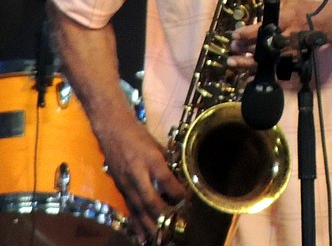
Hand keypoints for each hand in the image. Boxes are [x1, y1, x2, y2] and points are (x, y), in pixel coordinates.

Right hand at [98, 114, 186, 242]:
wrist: (111, 129)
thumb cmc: (137, 134)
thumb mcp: (156, 144)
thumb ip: (166, 162)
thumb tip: (177, 179)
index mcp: (150, 158)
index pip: (166, 179)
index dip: (178, 192)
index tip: (187, 200)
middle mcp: (137, 173)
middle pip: (150, 200)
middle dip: (163, 216)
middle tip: (174, 227)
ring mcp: (126, 183)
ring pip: (139, 209)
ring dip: (150, 226)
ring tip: (161, 239)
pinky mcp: (119, 188)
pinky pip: (129, 209)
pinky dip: (137, 224)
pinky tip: (142, 236)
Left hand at [228, 0, 331, 69]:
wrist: (326, 20)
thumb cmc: (303, 5)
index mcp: (285, 19)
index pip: (263, 28)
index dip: (247, 33)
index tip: (234, 34)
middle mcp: (287, 37)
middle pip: (263, 48)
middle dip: (245, 50)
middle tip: (232, 49)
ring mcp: (291, 51)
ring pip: (268, 62)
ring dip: (249, 63)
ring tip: (233, 63)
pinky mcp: (294, 60)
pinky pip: (277, 72)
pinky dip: (263, 76)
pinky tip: (248, 79)